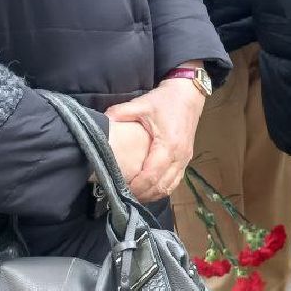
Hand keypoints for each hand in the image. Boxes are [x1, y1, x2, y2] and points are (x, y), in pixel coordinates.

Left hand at [105, 75, 206, 200]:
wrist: (189, 94)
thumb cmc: (166, 100)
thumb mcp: (141, 104)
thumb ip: (119, 113)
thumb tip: (100, 123)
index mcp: (168, 145)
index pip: (151, 175)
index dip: (135, 187)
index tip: (119, 189)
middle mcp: (179, 156)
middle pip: (160, 186)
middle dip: (141, 195)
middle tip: (121, 196)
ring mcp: (185, 159)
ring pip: (169, 187)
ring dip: (151, 194)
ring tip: (133, 195)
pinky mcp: (186, 160)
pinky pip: (175, 182)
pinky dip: (161, 189)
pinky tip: (148, 189)